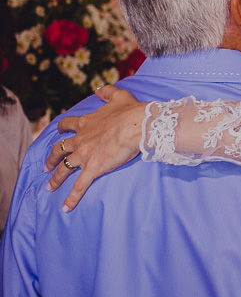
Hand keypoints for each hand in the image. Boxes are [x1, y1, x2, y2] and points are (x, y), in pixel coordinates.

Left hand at [44, 85, 145, 210]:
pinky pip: (79, 186)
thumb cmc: (130, 112)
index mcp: (86, 123)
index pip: (67, 126)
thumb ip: (107, 92)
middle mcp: (80, 140)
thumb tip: (98, 89)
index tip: (58, 131)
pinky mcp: (92, 169)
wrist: (137, 125)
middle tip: (46, 165)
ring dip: (55, 178)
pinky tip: (66, 207)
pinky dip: (71, 198)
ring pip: (63, 169)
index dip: (62, 129)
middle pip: (59, 149)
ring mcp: (84, 155)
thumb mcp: (118, 96)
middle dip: (51, 158)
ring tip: (49, 187)